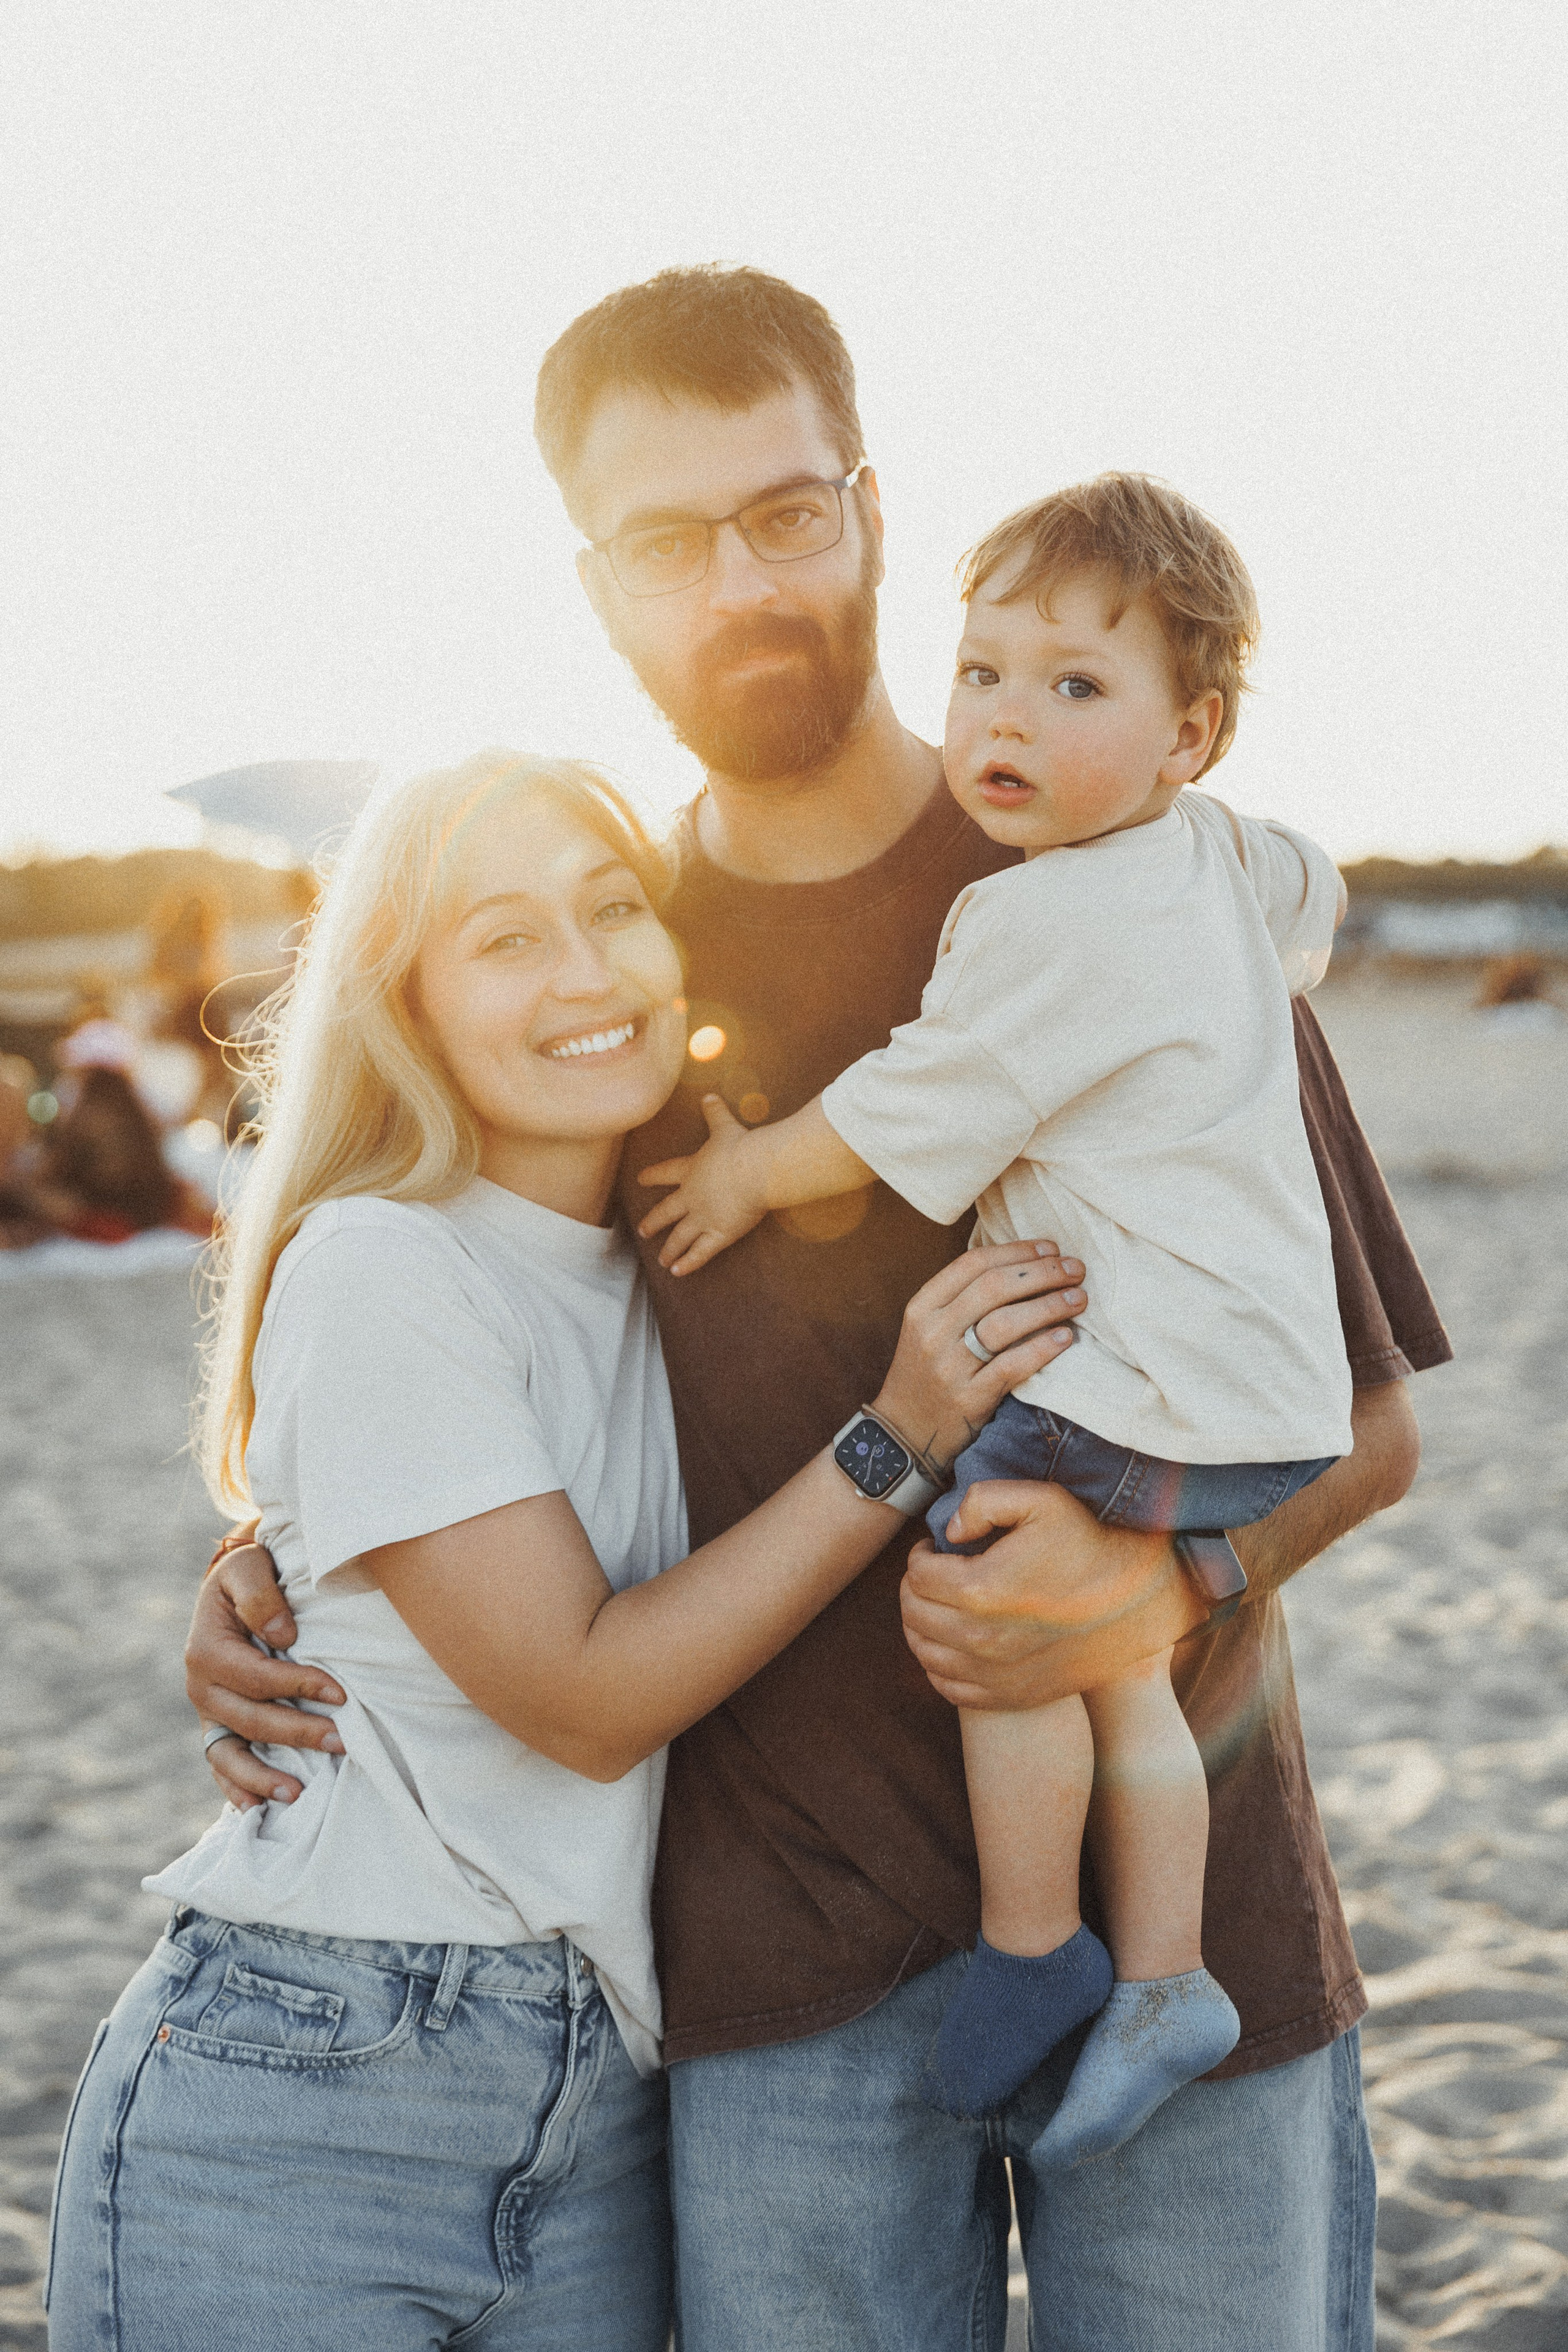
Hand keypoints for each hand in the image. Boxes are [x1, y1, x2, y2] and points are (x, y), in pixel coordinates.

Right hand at [185, 1543, 345, 1810]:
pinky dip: (236, 1788)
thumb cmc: (248, 1574)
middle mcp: (201, 1686)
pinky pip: (221, 1764)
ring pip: (229, 1754)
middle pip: (250, 1719)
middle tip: (342, 1741)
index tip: (341, 1694)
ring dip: (262, 1777)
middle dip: (297, 1733)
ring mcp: (207, 1711)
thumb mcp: (248, 1566)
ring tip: (298, 1795)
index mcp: (207, 1649)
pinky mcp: (217, 1725)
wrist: (234, 1587)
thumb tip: (283, 1635)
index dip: (299, 1686)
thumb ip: (260, 1596)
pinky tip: (258, 1809)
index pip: (257, 1677)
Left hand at [636, 1094, 767, 1273]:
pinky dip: (688, 1263)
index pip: (666, 1173)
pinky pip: (700, 1253)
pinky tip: (676, 1272)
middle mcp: (691, 1196)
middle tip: (642, 1231)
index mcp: (691, 1170)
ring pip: (680, 1237)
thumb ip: (715, 1112)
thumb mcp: (725, 1125)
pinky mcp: (719, 1234)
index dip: (652, 1176)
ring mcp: (703, 1217)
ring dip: (669, 1249)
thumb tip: (708, 1094)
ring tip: (660, 1259)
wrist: (757, 1170)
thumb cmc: (743, 1146)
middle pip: (666, 1211)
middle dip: (654, 1221)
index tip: (640, 1180)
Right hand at [869, 1242, 1085, 1473]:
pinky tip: (1065, 1337)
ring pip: (1005, 1323)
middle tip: (1076, 1269)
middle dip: (1042, 1272)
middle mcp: (933, 1331)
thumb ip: (963, 1299)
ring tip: (1078, 1298)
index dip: (1017, 1251)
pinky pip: (1012, 1365)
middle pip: (994, 1287)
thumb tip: (1024, 1265)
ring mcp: (949, 1366)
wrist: (904, 1434)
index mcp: (923, 1307)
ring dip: (1049, 1305)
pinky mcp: (969, 1397)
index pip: (973, 1263)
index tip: (1051, 1248)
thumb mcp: (929, 1329)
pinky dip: (1043, 1347)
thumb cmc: (927, 1374)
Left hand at [899, 1480, 1207, 1710]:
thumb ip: (982, 1501)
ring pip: (924, 1652)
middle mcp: (981, 1640)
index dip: (920, 1555)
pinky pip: (947, 1687)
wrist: (1139, 1602)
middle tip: (933, 1573)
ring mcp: (995, 1674)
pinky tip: (953, 1641)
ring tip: (939, 1604)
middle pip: (914, 1614)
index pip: (916, 1576)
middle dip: (915, 1589)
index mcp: (980, 1590)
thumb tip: (947, 1532)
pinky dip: (938, 1664)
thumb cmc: (1090, 1545)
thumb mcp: (1042, 1500)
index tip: (935, 1548)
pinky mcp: (1010, 1696)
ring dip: (921, 1625)